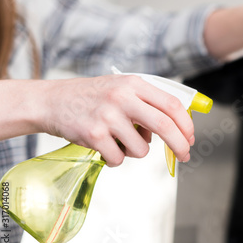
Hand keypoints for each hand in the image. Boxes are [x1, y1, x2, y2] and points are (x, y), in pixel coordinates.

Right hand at [39, 75, 193, 166]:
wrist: (51, 101)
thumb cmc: (92, 97)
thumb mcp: (121, 89)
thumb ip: (147, 104)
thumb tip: (175, 131)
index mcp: (134, 84)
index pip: (171, 104)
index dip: (186, 124)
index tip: (191, 138)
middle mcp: (122, 97)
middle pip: (164, 125)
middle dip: (179, 145)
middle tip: (185, 155)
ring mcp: (107, 116)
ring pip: (141, 149)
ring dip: (135, 151)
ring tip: (118, 140)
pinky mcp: (93, 134)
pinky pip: (118, 159)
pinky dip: (115, 158)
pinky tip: (103, 146)